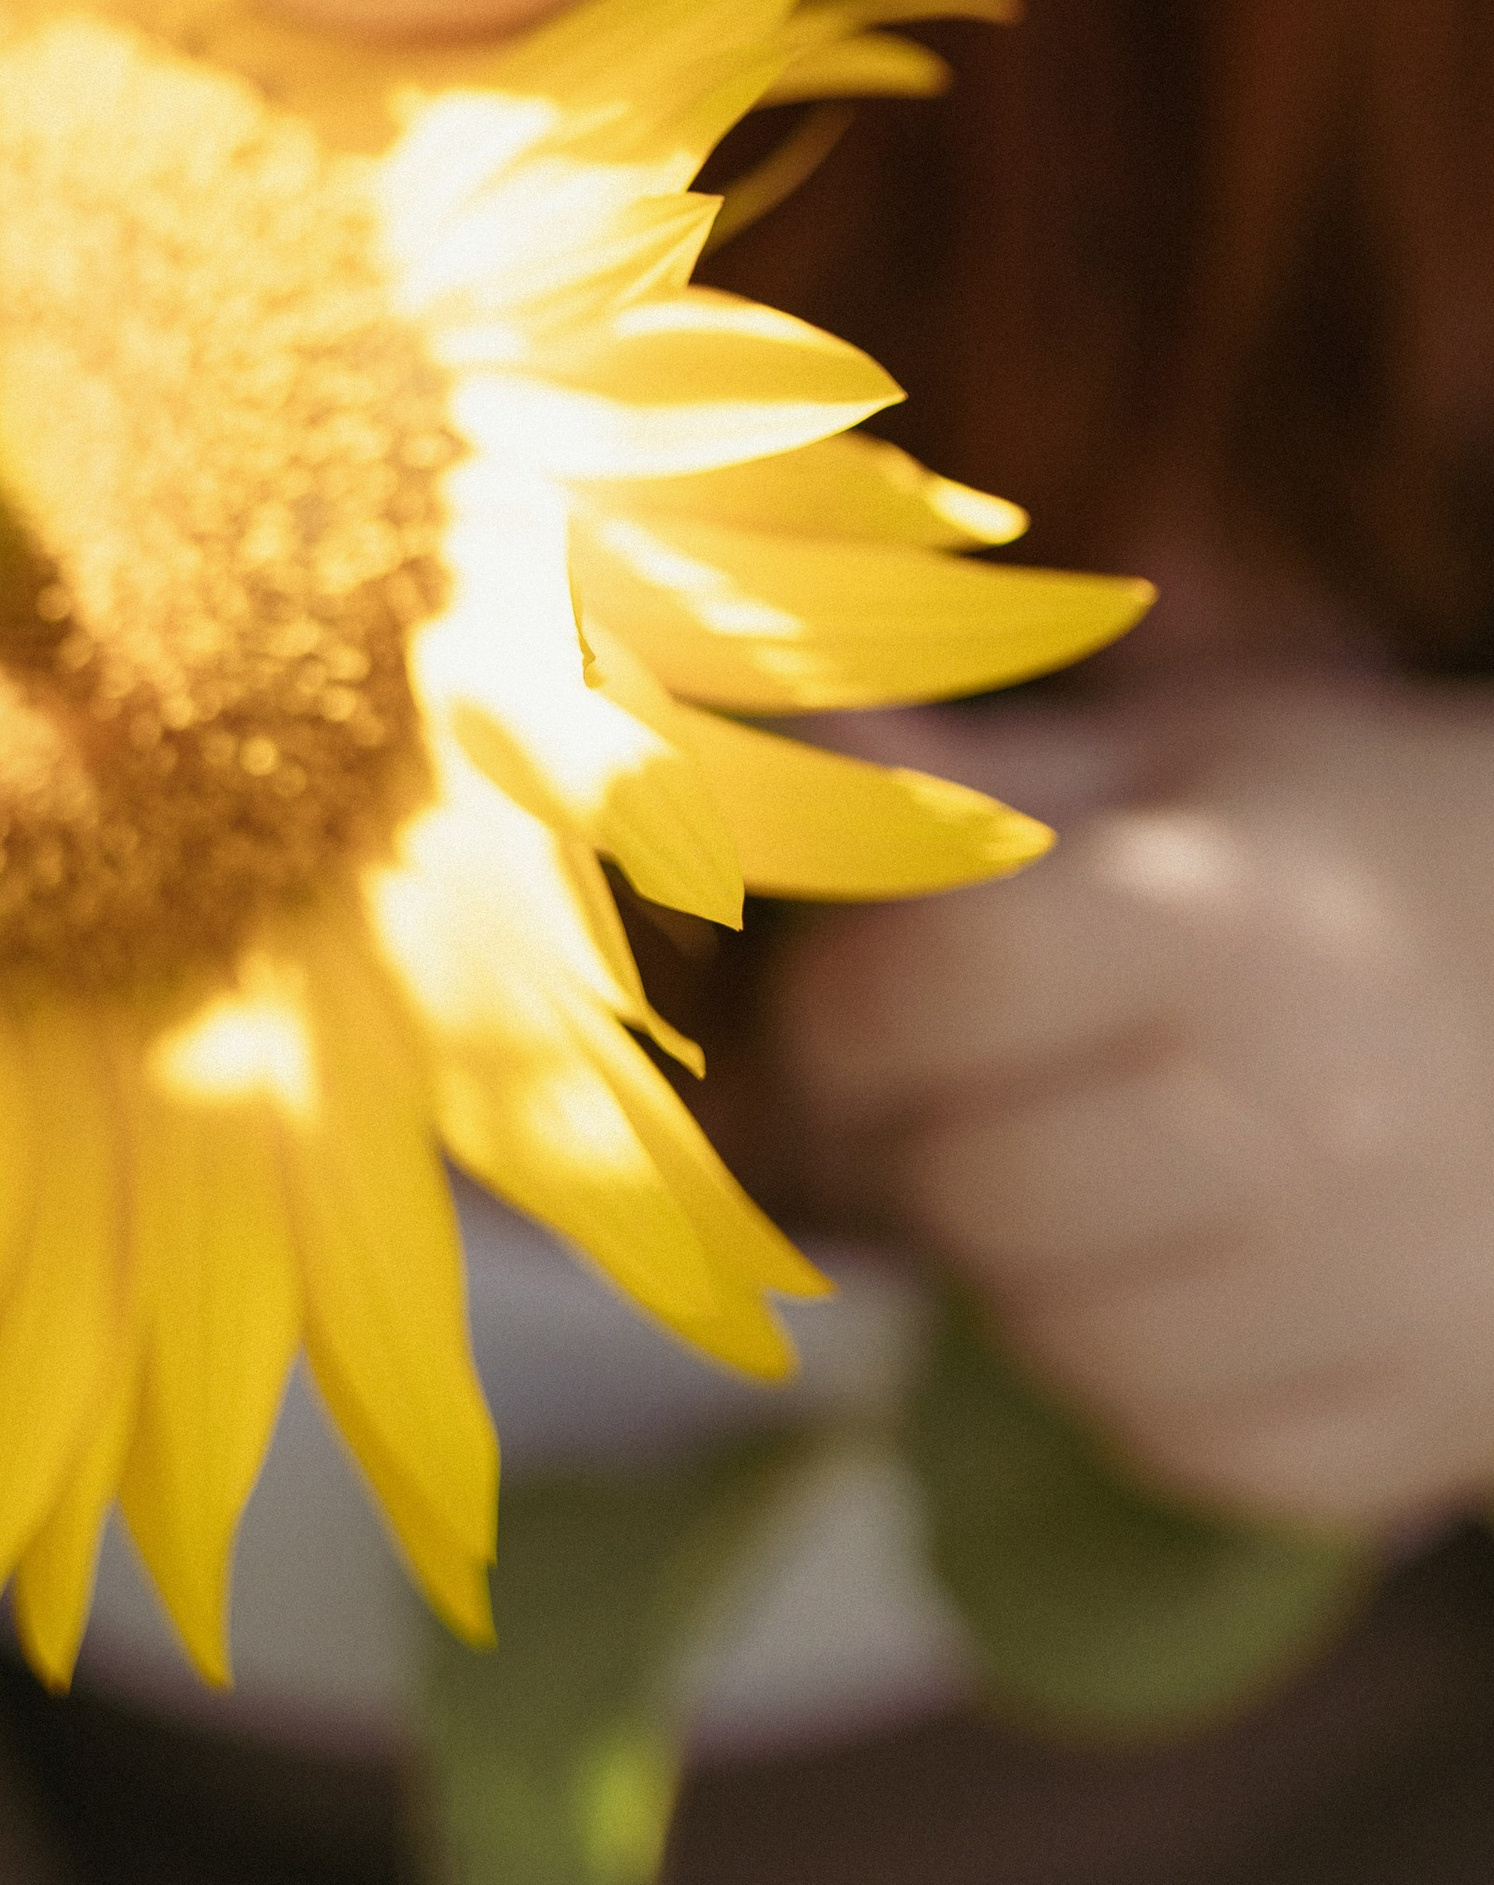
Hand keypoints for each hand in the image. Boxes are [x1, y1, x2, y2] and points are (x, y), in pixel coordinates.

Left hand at [772, 675, 1493, 1535]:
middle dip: (912, 1142)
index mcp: (1228, 917)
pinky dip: (1128, 1376)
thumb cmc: (1354, 844)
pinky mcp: (1423, 1415)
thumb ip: (976, 781)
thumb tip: (779, 754)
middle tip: (955, 1091)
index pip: (930, 988)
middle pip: (970, 1190)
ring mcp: (1381, 1285)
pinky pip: (1178, 1447)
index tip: (860, 989)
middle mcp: (1312, 1112)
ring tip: (1066, 1169)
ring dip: (1010, 1267)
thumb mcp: (1186, 758)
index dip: (843, 999)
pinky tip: (1166, 1269)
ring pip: (1055, 1342)